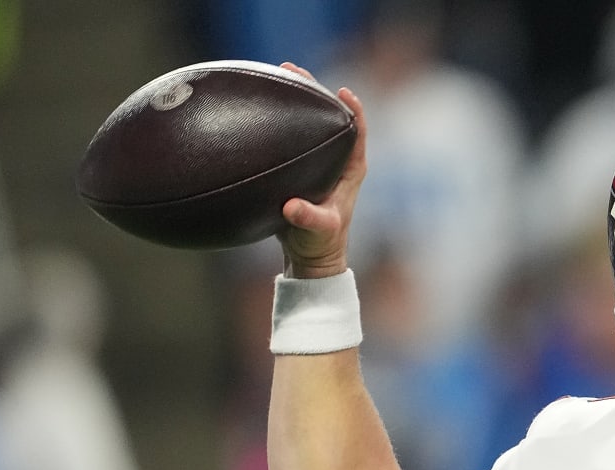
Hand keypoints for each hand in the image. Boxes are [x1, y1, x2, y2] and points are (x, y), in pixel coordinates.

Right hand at [275, 63, 366, 278]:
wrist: (310, 255)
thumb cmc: (321, 243)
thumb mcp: (318, 230)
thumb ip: (309, 218)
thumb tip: (292, 207)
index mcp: (352, 169)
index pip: (357, 131)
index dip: (353, 109)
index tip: (342, 91)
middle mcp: (338, 160)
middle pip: (331, 116)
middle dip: (314, 90)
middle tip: (292, 69)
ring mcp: (320, 161)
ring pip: (310, 121)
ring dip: (295, 97)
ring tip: (274, 73)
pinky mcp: (301, 165)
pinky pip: (291, 134)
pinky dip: (278, 117)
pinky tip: (257, 103)